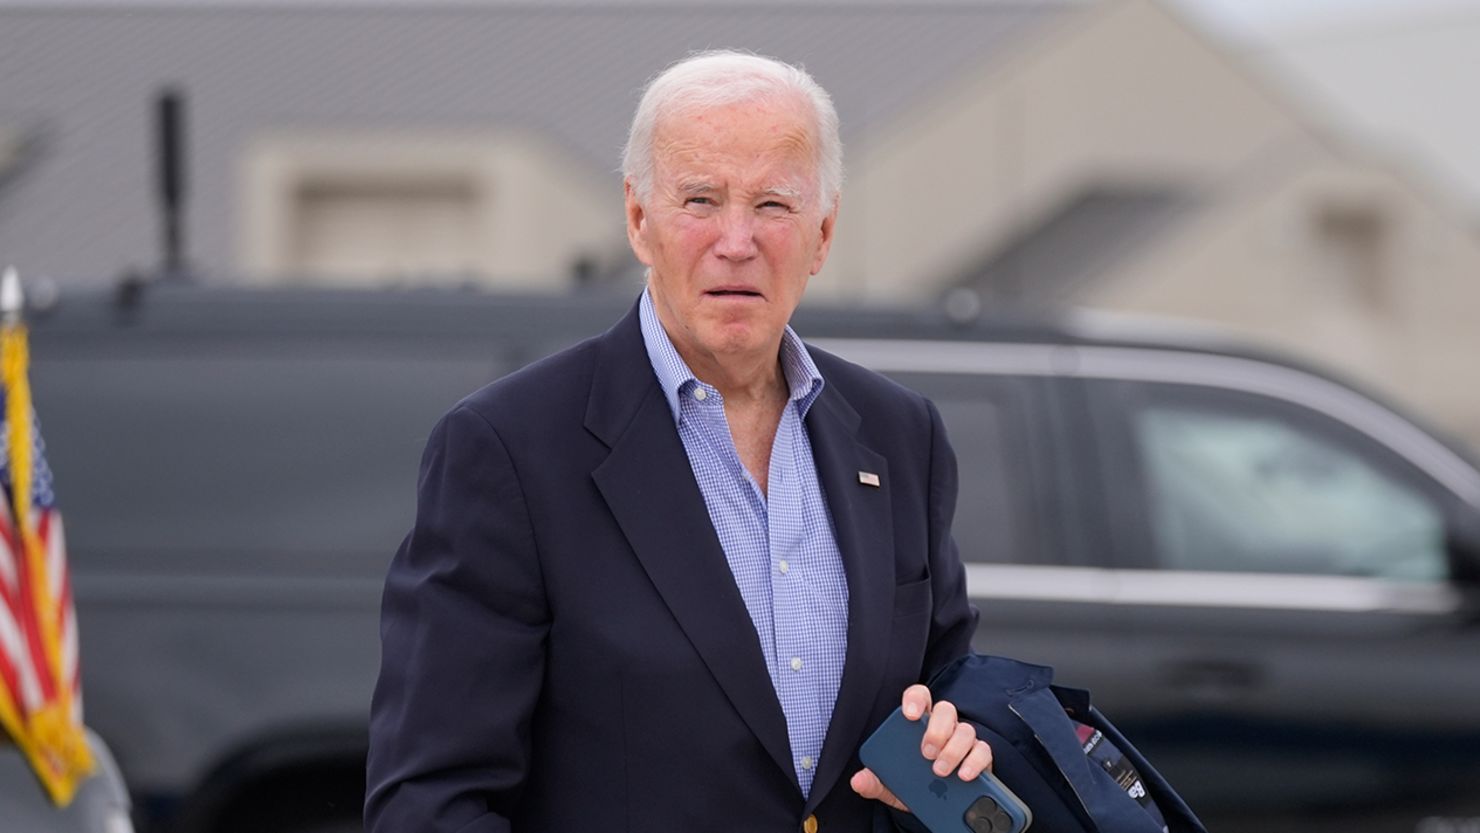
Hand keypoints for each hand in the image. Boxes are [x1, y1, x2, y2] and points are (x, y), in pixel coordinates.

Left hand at [850, 684, 994, 812]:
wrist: (934, 804)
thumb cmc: (911, 783)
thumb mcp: (890, 784)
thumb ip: (874, 781)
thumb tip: (859, 781)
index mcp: (918, 723)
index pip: (919, 696)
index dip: (916, 699)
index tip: (910, 715)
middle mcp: (943, 725)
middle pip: (945, 710)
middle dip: (937, 730)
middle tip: (926, 753)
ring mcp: (962, 739)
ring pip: (965, 729)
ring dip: (954, 749)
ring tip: (940, 769)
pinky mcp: (980, 756)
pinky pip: (983, 751)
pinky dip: (975, 762)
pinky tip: (964, 774)